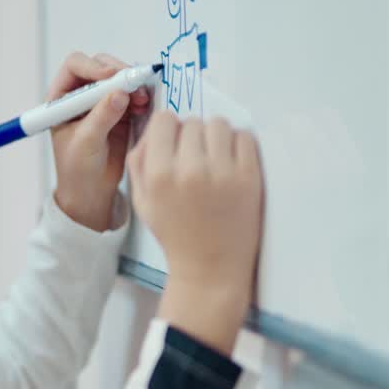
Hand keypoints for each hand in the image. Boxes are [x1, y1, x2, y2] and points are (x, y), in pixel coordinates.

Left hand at [49, 52, 150, 231]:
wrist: (91, 191)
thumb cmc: (77, 169)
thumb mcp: (86, 143)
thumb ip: (101, 117)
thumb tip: (119, 93)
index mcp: (61, 97)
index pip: (75, 65)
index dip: (94, 67)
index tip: (111, 78)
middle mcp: (81, 93)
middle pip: (101, 65)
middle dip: (119, 72)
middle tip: (134, 84)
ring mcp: (102, 100)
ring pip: (120, 77)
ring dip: (133, 83)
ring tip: (142, 99)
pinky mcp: (121, 110)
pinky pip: (133, 93)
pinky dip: (141, 95)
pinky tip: (144, 106)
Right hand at [127, 112, 262, 353]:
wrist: (210, 268)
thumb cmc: (174, 234)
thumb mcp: (142, 202)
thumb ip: (139, 162)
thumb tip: (153, 129)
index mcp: (159, 175)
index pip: (165, 120)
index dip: (169, 131)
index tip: (175, 146)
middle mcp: (189, 169)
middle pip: (192, 121)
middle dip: (192, 137)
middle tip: (196, 159)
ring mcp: (222, 172)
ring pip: (219, 124)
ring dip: (216, 137)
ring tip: (215, 159)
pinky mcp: (249, 177)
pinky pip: (245, 136)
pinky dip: (238, 144)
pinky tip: (232, 163)